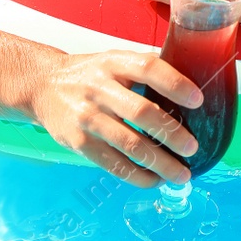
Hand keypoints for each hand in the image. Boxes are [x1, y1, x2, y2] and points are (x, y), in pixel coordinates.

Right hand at [28, 50, 202, 186]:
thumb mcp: (115, 60)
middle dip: (172, 133)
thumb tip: (192, 83)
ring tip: (182, 174)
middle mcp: (99, 88)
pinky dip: (137, 175)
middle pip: (142, 112)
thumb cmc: (91, 74)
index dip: (175, 84)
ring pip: (129, 144)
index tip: (198, 101)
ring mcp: (87, 117)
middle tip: (193, 148)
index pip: (148, 68)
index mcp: (114, 62)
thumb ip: (146, 68)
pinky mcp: (78, 143)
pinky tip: (155, 180)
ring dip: (160, 163)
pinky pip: (112, 164)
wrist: (42, 86)